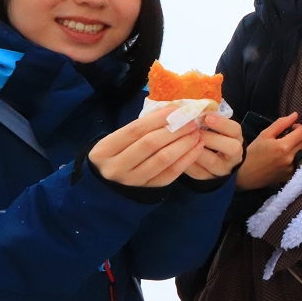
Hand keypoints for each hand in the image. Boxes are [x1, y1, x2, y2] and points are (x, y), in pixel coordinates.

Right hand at [89, 106, 207, 186]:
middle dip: (175, 130)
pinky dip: (186, 160)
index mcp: (104, 149)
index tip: (177, 110)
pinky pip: (170, 174)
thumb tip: (173, 110)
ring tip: (196, 134)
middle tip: (192, 123)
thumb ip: (141, 127)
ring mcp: (131, 181)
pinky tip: (197, 149)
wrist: (107, 182)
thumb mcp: (118, 139)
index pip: (135, 129)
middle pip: (150, 144)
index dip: (158, 118)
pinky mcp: (146, 189)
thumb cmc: (116, 152)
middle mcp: (116, 167)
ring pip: (162, 159)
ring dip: (184, 144)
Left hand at [183, 113, 243, 180]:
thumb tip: (190, 107)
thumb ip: (207, 119)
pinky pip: (197, 172)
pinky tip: (176, 153)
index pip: (235, 130)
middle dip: (210, 138)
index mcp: (236, 139)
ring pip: (213, 162)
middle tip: (193, 131)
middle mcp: (234, 156)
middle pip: (230, 147)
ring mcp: (222, 169)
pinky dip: (186, 161)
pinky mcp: (208, 178)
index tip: (207, 117)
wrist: (216, 162)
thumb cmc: (211, 138)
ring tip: (182, 141)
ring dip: (196, 150)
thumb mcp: (216, 129)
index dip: (222, 123)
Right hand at [236, 112, 301, 190]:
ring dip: (297, 148)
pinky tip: (283, 158)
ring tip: (285, 148)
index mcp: (284, 146)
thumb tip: (295, 115)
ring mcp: (291, 169)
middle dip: (298, 137)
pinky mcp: (290, 176)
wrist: (245, 174)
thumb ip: (281, 123)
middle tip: (286, 137)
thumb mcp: (265, 134)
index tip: (290, 129)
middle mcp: (290, 158)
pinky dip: (294, 158)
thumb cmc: (253, 152)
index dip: (298, 127)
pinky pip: (298, 163)